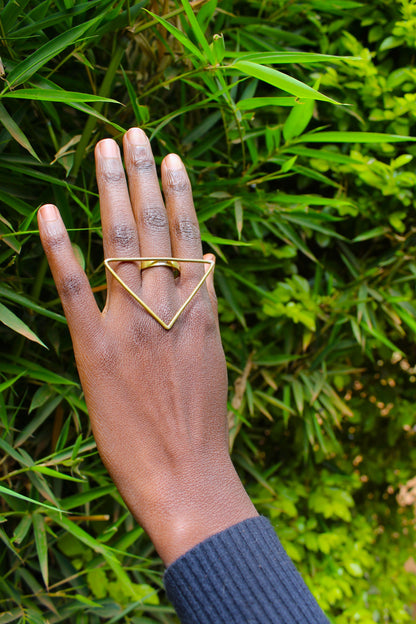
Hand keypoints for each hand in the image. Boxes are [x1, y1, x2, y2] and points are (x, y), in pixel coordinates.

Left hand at [38, 128, 256, 564]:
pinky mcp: (96, 350)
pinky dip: (57, 248)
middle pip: (153, 226)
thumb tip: (201, 273)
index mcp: (200, 309)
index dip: (177, 194)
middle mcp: (169, 306)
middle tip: (131, 132)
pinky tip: (44, 213)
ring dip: (109, 190)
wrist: (189, 476)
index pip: (188, 236)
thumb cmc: (203, 426)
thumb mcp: (212, 360)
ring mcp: (132, 324)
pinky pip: (74, 288)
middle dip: (141, 175)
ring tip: (103, 150)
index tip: (170, 158)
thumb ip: (201, 314)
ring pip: (119, 242)